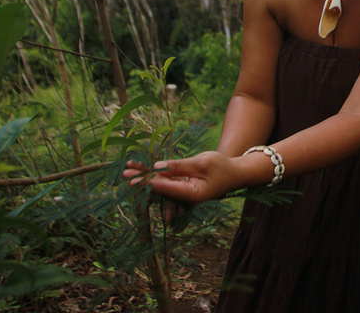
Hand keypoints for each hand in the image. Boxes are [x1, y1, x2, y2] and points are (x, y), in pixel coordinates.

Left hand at [122, 150, 237, 206]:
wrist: (235, 173)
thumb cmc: (222, 167)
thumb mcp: (201, 163)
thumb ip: (179, 166)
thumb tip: (158, 167)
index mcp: (192, 195)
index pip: (166, 189)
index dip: (148, 183)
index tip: (134, 180)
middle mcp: (185, 197)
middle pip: (159, 189)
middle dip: (142, 180)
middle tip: (124, 174)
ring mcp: (183, 192)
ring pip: (160, 184)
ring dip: (144, 176)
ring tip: (127, 170)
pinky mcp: (182, 186)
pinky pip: (166, 181)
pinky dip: (155, 174)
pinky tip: (142, 167)